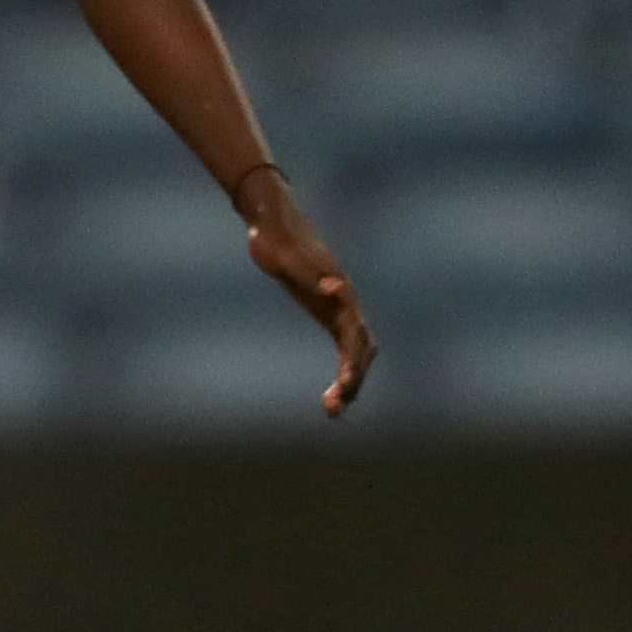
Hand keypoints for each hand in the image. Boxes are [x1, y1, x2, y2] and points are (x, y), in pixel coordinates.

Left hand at [234, 166, 376, 416]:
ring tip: (333, 411)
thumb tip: (336, 287)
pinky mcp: (327, 313)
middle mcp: (344, 300)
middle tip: (334, 408)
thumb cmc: (276, 236)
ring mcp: (338, 307)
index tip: (345, 383)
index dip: (352, 359)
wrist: (271, 221)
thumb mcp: (286, 255)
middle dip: (352, 378)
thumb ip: (309, 271)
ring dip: (350, 381)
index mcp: (338, 289)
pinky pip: (343, 348)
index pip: (353, 332)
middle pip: (360, 347)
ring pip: (356, 352)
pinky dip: (343, 373)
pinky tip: (333, 398)